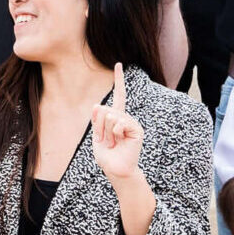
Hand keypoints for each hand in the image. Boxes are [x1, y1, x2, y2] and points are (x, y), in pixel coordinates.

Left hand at [90, 62, 144, 181]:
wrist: (116, 170)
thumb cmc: (106, 156)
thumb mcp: (96, 136)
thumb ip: (96, 120)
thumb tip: (98, 104)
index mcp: (116, 117)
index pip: (119, 95)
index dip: (119, 79)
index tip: (119, 64)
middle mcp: (125, 117)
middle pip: (104, 110)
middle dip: (99, 127)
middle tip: (107, 141)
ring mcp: (131, 123)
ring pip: (110, 116)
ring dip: (106, 132)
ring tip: (113, 143)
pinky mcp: (136, 130)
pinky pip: (119, 124)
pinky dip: (114, 134)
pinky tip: (119, 141)